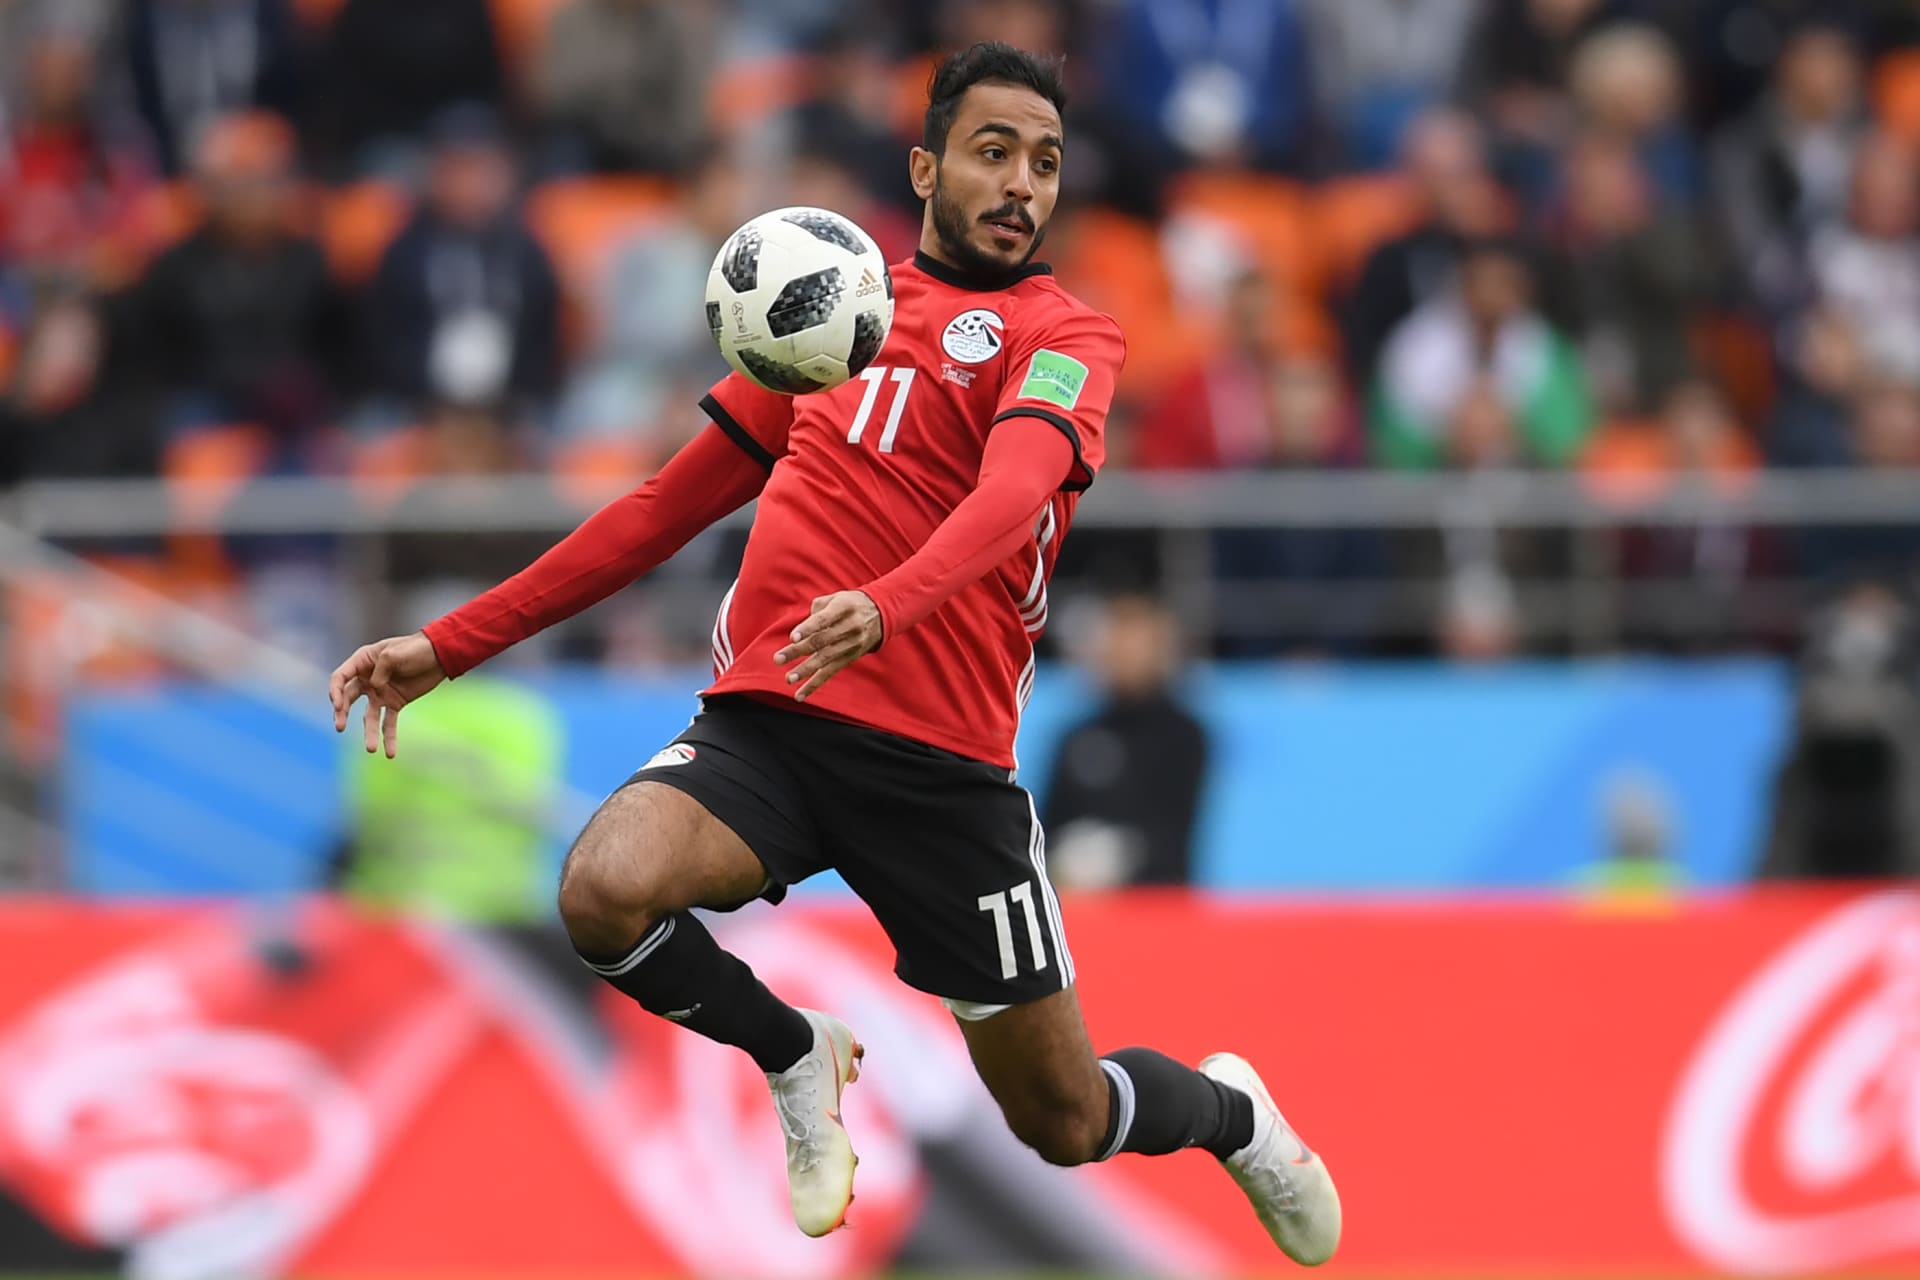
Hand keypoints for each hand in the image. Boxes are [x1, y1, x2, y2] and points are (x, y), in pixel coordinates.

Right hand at [328, 631, 446, 757]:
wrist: (440, 655)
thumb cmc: (415, 648)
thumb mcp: (394, 654)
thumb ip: (380, 670)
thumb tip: (375, 687)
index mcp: (362, 661)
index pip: (340, 678)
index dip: (335, 692)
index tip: (338, 705)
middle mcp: (367, 679)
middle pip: (348, 698)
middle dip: (342, 713)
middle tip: (340, 727)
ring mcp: (380, 693)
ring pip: (368, 716)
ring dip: (368, 733)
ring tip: (370, 749)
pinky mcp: (395, 703)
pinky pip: (389, 723)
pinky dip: (389, 737)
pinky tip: (390, 753)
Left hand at [774, 591, 882, 701]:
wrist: (881, 614)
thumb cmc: (850, 604)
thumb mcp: (836, 597)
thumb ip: (817, 610)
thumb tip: (801, 631)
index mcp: (844, 608)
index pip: (824, 620)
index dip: (808, 628)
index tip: (793, 637)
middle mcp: (851, 627)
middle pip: (822, 641)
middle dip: (798, 651)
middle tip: (779, 659)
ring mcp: (852, 644)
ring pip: (826, 659)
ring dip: (805, 670)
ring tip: (789, 678)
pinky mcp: (850, 658)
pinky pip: (830, 673)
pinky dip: (815, 684)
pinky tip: (800, 694)